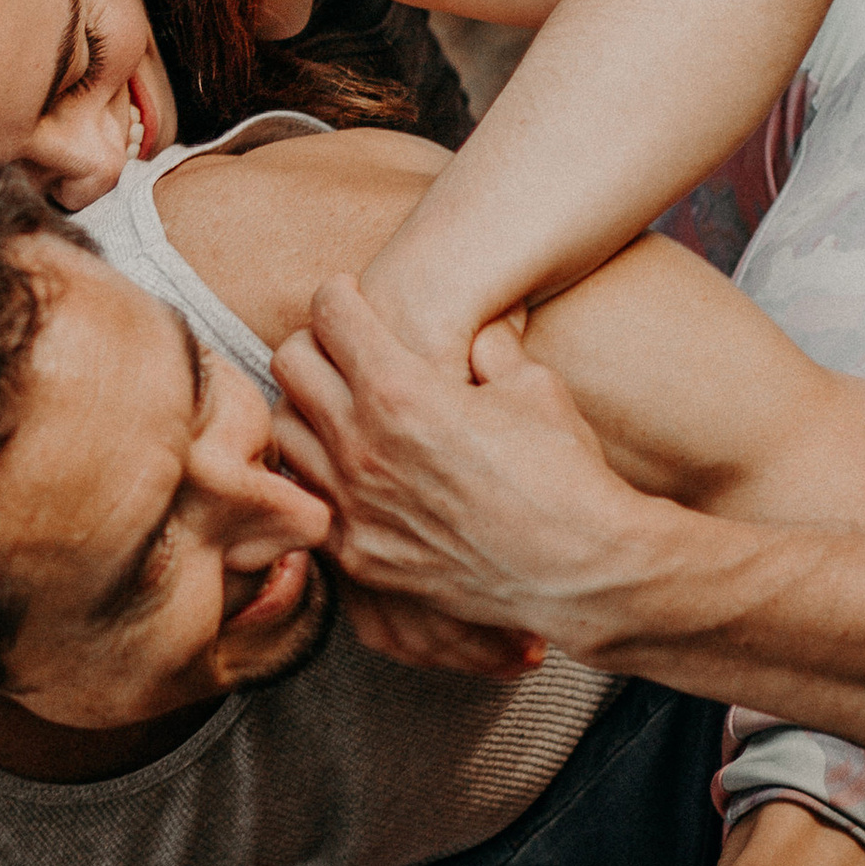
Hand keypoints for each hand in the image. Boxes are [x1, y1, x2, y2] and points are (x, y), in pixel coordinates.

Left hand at [272, 277, 654, 657]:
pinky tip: (351, 468)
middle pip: (291, 364)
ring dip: (307, 409)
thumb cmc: (564, 471)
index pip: (328, 314)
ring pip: (285, 431)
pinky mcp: (357, 554)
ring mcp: (353, 505)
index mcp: (400, 391)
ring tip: (340, 407)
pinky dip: (320, 472)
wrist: (579, 571)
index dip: (339, 294)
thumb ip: (488, 347)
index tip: (351, 296)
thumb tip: (474, 329)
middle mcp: (362, 445)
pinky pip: (308, 496)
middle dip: (314, 342)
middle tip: (341, 347)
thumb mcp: (532, 384)